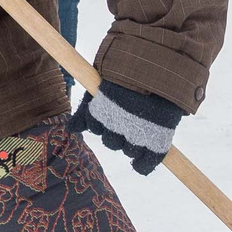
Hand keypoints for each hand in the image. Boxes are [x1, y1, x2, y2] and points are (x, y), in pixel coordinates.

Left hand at [69, 81, 184, 176]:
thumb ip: (86, 109)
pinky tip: (143, 162)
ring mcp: (136, 135)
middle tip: (131, 119)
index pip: (95, 127)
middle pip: (111, 142)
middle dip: (118, 134)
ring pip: (128, 151)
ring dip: (133, 145)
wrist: (160, 67)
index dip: (104, 122)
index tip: (114, 113)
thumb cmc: (130, 71)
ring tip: (144, 127)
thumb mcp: (102, 85)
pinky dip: (143, 165)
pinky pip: (145, 164)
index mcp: (100, 110)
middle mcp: (115, 125)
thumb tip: (71, 129)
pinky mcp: (156, 142)